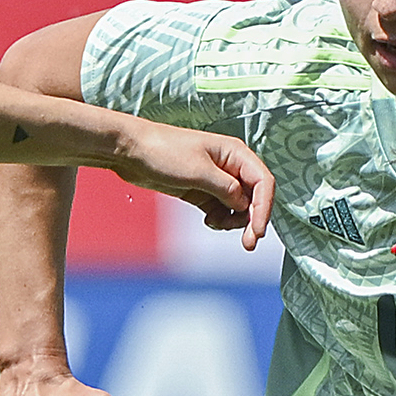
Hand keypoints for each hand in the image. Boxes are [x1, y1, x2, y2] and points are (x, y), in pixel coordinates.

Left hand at [111, 121, 275, 250]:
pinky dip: (220, 219)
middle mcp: (230, 166)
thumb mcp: (199, 172)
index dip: (264, 208)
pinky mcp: (202, 191)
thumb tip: (245, 205)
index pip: (263, 182)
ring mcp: (216, 179)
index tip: (258, 231)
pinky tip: (209, 222)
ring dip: (234, 221)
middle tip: (248, 244)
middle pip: (254, 197)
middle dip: (252, 220)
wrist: (131, 151)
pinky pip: (221, 210)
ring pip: (238, 207)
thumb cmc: (164, 152)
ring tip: (216, 224)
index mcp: (235, 153)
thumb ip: (226, 189)